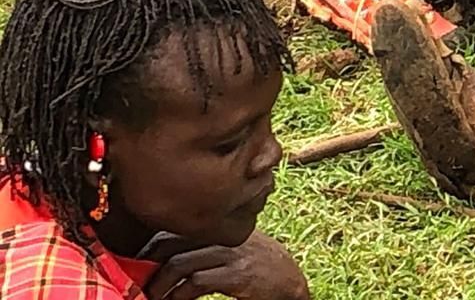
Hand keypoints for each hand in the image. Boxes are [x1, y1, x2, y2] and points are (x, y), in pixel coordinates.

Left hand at [146, 232, 309, 299]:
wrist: (293, 284)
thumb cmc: (263, 268)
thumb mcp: (236, 250)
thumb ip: (210, 249)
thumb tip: (171, 259)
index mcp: (221, 226)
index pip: (176, 229)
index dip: (150, 248)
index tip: (136, 266)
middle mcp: (225, 235)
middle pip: (172, 242)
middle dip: (148, 265)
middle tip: (137, 285)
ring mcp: (233, 253)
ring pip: (180, 262)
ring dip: (159, 285)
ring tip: (152, 298)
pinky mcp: (239, 274)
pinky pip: (198, 281)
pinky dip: (179, 296)